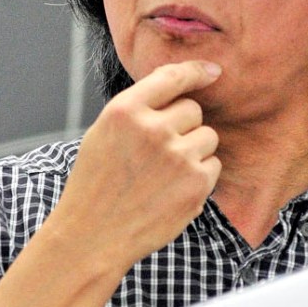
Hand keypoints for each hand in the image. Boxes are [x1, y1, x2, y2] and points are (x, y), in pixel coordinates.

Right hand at [54, 60, 221, 270]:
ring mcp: (177, 156)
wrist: (94, 235)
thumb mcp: (103, 133)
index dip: (196, 71)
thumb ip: (137, 108)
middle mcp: (152, 129)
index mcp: (125, 111)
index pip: (171, 76)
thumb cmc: (97, 184)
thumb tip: (179, 86)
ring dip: (194, 151)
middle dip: (183, 127)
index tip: (212, 72)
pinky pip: (214, 166)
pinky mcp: (195, 184)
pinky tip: (172, 191)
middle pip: (193, 109)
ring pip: (207, 137)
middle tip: (159, 153)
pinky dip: (200, 177)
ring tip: (164, 174)